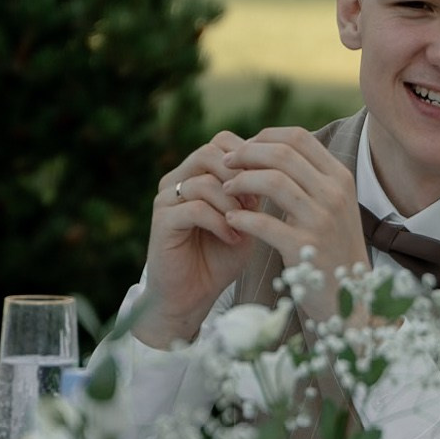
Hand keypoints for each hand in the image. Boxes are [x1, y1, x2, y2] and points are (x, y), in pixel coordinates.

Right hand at [131, 133, 254, 346]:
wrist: (191, 296)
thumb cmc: (220, 258)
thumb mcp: (246, 220)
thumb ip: (255, 194)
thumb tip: (278, 168)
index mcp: (197, 173)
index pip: (223, 142)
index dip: (250, 157)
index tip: (269, 182)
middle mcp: (178, 179)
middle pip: (210, 151)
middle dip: (240, 175)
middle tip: (257, 202)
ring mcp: (167, 198)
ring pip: (203, 180)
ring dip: (232, 202)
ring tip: (247, 223)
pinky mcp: (162, 220)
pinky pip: (194, 207)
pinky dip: (220, 222)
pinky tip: (234, 238)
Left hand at [218, 125, 368, 320]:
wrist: (351, 296)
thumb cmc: (333, 248)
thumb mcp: (332, 206)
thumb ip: (310, 179)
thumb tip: (271, 150)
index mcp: (340, 178)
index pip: (298, 137)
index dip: (265, 137)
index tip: (244, 148)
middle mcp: (334, 194)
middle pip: (282, 153)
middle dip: (247, 154)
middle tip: (226, 164)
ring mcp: (322, 221)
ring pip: (272, 181)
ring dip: (241, 181)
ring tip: (225, 190)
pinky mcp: (305, 248)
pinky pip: (264, 223)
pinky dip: (242, 218)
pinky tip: (230, 220)